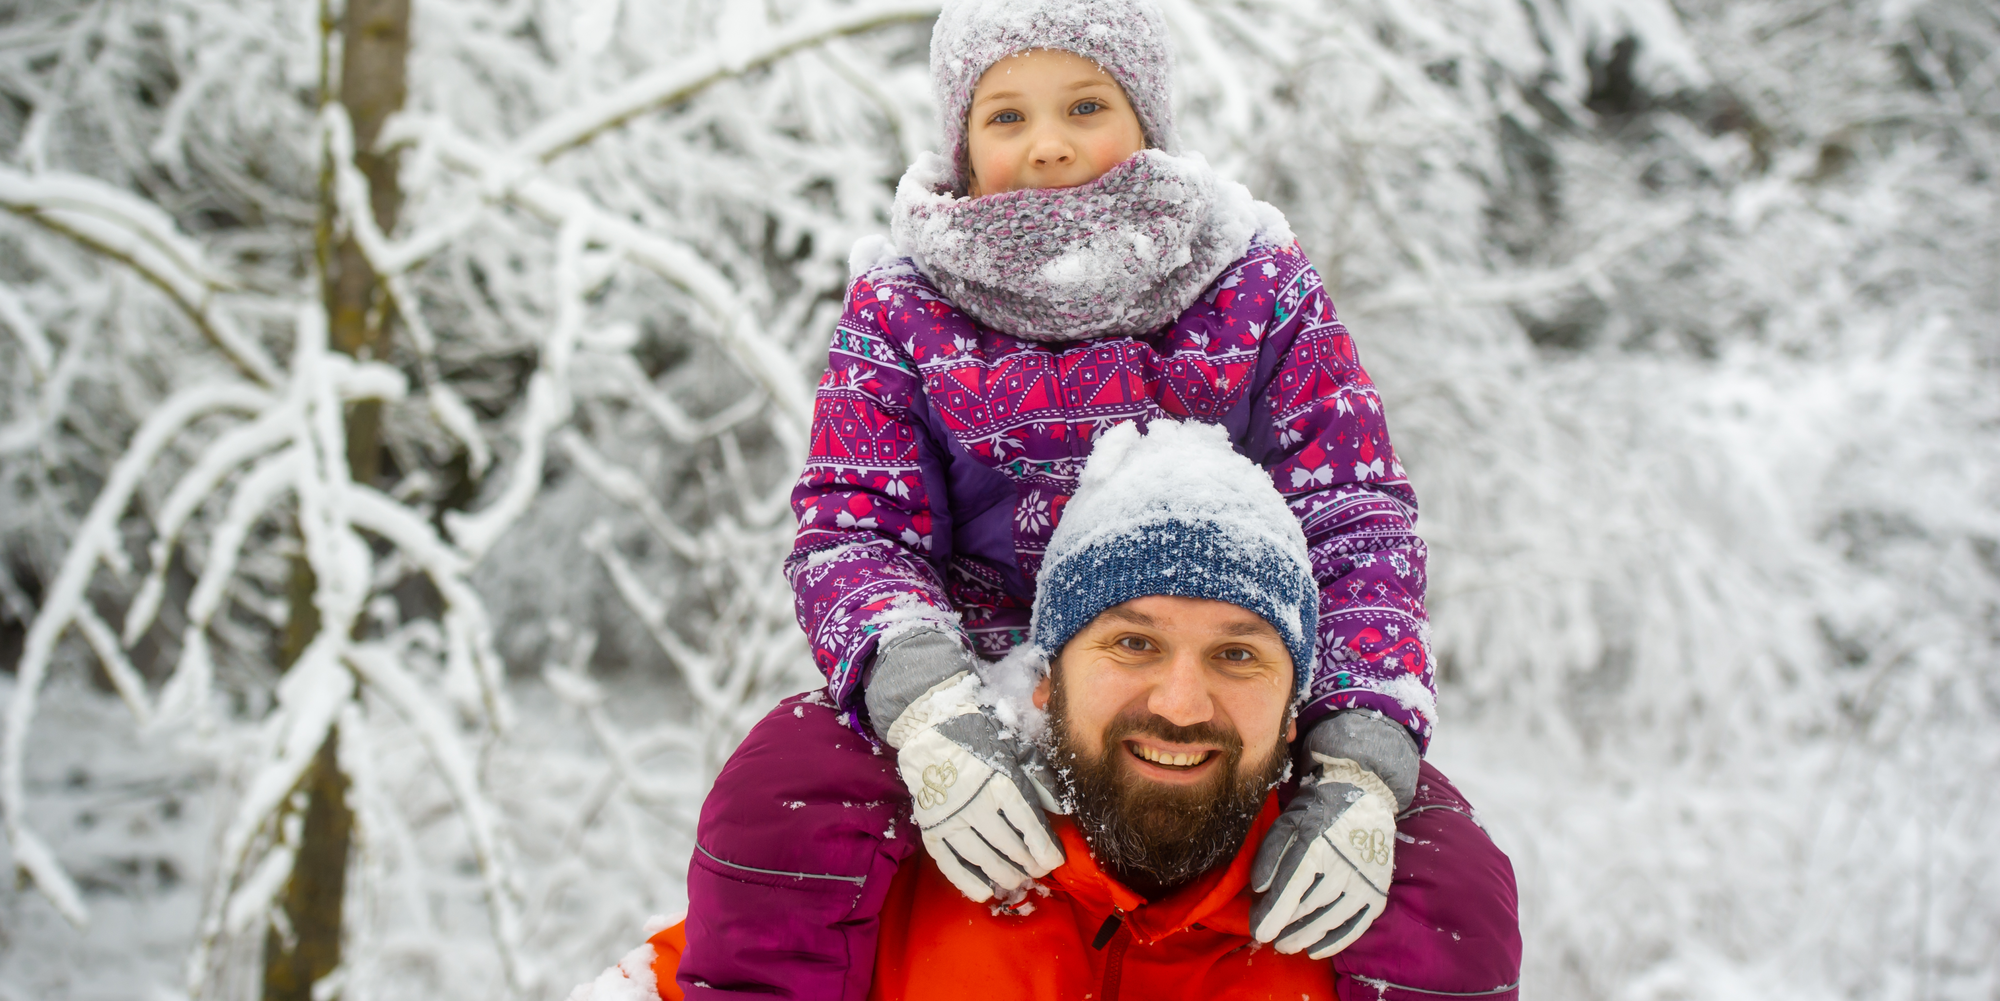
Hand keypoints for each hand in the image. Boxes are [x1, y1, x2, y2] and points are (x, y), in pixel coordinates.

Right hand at [886, 672, 1065, 901]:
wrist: (929, 726)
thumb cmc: (979, 734)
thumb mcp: (1016, 747)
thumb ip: (1041, 778)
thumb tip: (1062, 810)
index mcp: (1002, 782)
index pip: (1031, 827)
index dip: (1047, 850)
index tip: (1055, 860)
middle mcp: (977, 804)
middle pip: (1011, 847)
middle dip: (1029, 864)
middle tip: (1037, 870)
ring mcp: (951, 818)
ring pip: (984, 860)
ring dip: (1005, 875)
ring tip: (1017, 880)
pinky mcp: (930, 826)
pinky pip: (950, 863)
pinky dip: (968, 881)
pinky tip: (985, 891)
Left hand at [1249, 756, 1397, 957]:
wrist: (1364, 797)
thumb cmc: (1319, 810)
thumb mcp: (1288, 822)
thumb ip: (1270, 854)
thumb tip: (1259, 889)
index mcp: (1315, 846)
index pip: (1289, 889)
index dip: (1272, 915)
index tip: (1259, 933)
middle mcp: (1341, 866)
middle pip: (1307, 908)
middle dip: (1284, 927)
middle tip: (1269, 939)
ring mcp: (1363, 881)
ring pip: (1329, 920)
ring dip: (1305, 937)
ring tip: (1287, 945)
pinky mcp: (1377, 892)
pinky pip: (1355, 926)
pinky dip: (1334, 942)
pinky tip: (1316, 950)